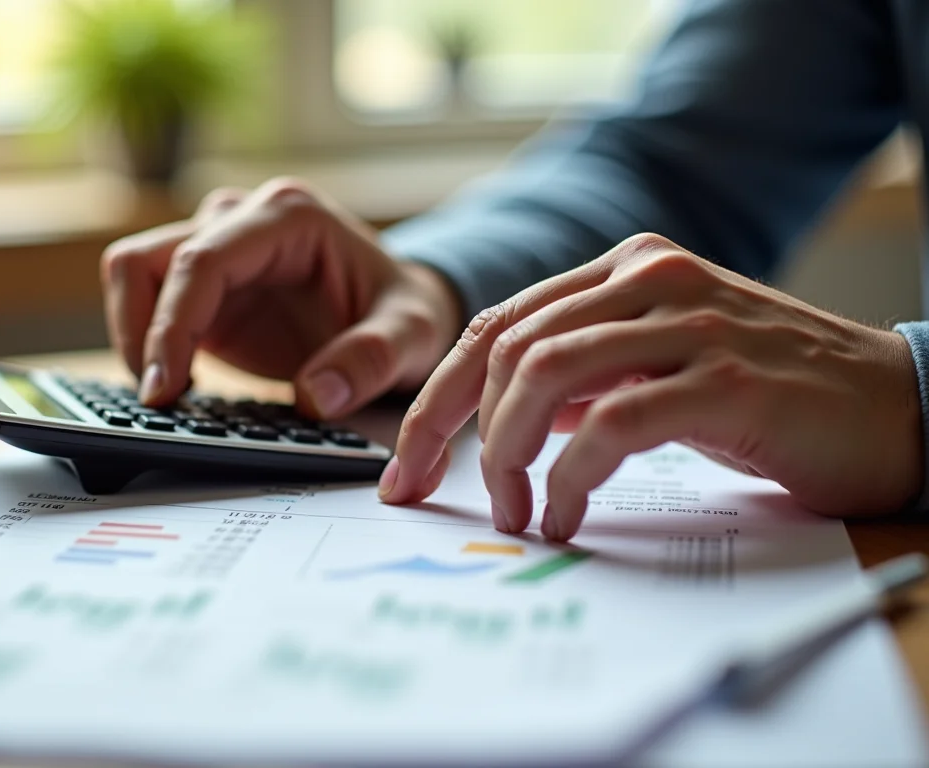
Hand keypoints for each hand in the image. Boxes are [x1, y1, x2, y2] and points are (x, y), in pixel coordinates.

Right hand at [101, 178, 461, 417]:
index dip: (170, 326)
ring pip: (134, 273)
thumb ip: (373, 360)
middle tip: (158, 402)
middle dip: (140, 333)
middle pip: (147, 260)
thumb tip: (318, 396)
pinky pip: (148, 301)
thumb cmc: (405, 312)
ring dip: (135, 335)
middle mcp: (242, 218)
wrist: (400, 310)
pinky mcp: (205, 282)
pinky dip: (148, 343)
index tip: (164, 389)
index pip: (202, 262)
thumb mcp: (412, 336)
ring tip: (166, 395)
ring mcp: (217, 245)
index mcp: (288, 216)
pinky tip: (179, 386)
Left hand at [381, 233, 922, 540]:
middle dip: (447, 432)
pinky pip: (611, 423)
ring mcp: (689, 323)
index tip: (403, 467)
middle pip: (503, 349)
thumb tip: (498, 420)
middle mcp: (649, 280)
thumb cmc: (770, 396)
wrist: (897, 406)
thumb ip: (585, 376)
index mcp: (624, 271)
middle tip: (433, 496)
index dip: (433, 399)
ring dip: (507, 455)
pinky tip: (565, 514)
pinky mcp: (726, 378)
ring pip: (543, 375)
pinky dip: (570, 476)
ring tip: (516, 511)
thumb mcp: (658, 369)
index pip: (495, 327)